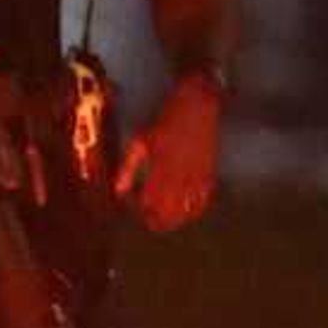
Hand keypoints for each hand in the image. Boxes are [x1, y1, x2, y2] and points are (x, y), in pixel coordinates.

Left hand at [114, 75, 223, 233]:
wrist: (197, 107)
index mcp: (160, 171)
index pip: (147, 204)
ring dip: (173, 220)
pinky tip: (184, 212)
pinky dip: (192, 212)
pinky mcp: (209, 176)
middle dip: (154, 221)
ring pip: (185, 214)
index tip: (131, 205)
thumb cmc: (165, 121)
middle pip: (167, 215)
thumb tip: (118, 191)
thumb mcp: (140, 142)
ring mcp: (197, 180)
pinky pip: (202, 203)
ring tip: (162, 217)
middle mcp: (180, 180)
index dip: (137, 210)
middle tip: (145, 217)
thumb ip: (129, 168)